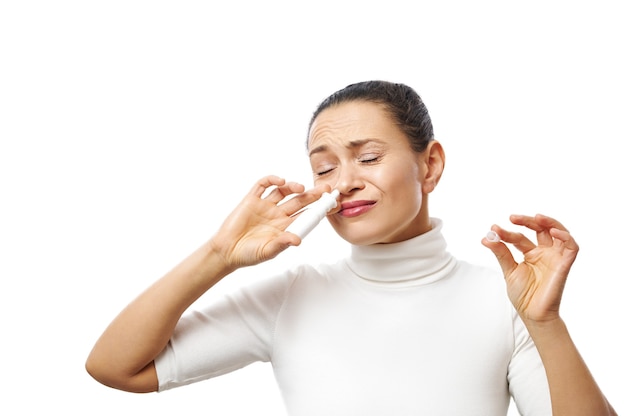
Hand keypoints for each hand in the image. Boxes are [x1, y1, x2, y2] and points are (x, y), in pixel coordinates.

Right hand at [209, 175, 329, 268]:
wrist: (226, 251)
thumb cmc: (248, 255)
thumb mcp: (267, 252)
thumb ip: (281, 244)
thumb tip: (297, 240)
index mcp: (286, 227)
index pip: (307, 215)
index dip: (319, 209)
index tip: (332, 204)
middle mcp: (278, 215)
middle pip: (299, 201)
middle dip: (313, 194)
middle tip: (326, 188)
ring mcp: (265, 206)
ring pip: (283, 191)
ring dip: (293, 186)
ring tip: (300, 188)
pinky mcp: (251, 200)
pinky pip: (263, 185)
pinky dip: (272, 180)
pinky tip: (280, 181)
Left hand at [482, 214, 578, 322]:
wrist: (532, 314)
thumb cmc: (523, 295)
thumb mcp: (509, 270)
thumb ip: (501, 253)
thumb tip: (486, 238)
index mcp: (531, 254)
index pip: (519, 237)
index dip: (506, 233)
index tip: (493, 230)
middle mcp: (544, 253)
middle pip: (540, 229)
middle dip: (527, 221)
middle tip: (512, 217)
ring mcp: (555, 258)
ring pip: (559, 233)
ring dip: (550, 222)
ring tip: (536, 217)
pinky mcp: (564, 265)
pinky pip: (572, 247)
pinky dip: (566, 236)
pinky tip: (554, 231)